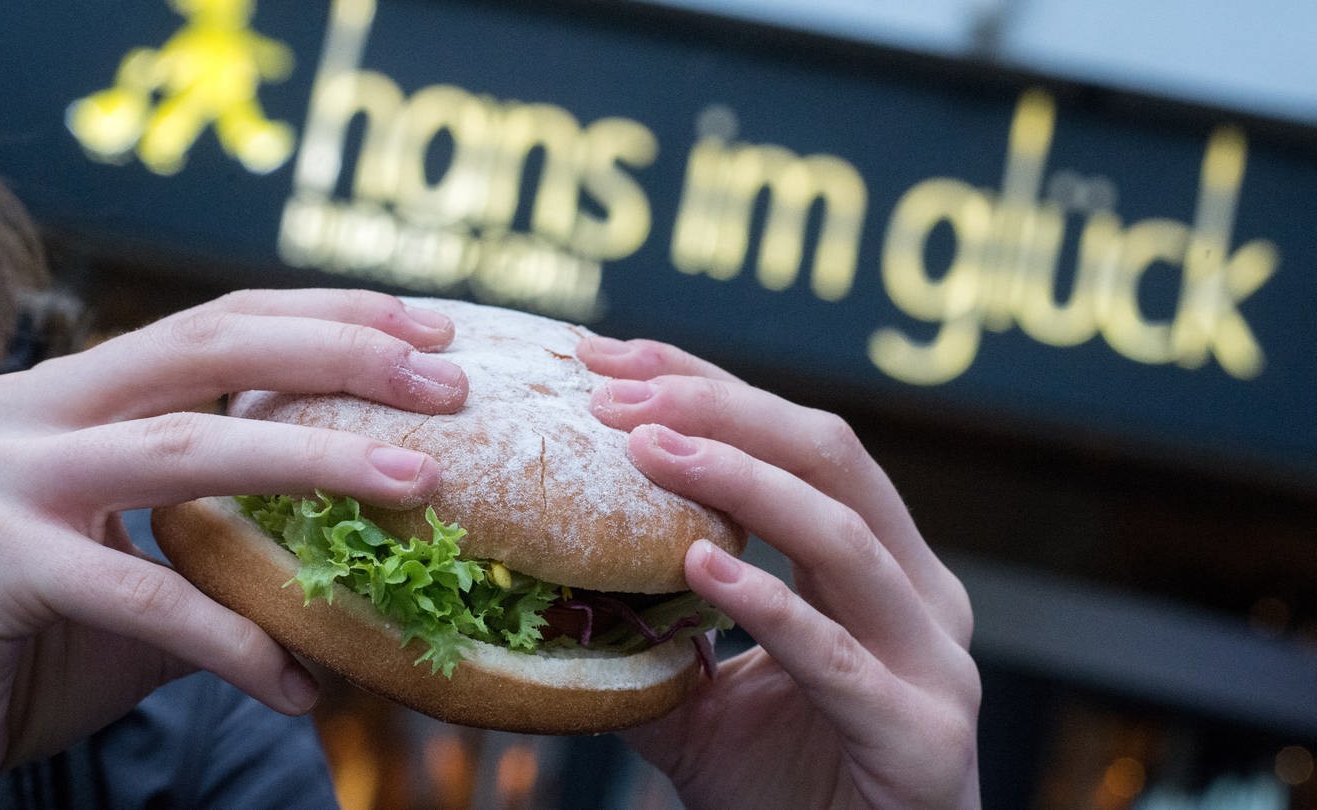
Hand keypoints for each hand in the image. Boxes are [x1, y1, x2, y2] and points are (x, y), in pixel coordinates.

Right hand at [0, 290, 467, 806]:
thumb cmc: (31, 636)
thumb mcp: (145, 565)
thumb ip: (233, 538)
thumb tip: (372, 541)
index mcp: (75, 390)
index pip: (219, 322)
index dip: (328, 315)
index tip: (429, 329)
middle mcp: (34, 409)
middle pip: (210, 346)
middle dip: (341, 354)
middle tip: (448, 381)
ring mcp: (4, 480)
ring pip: (188, 447)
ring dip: (317, 463)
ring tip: (420, 484)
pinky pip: (146, 599)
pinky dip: (234, 642)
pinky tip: (299, 683)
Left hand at [578, 336, 980, 808]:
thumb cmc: (789, 791)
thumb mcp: (705, 699)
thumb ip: (650, 636)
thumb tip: (551, 584)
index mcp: (879, 565)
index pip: (797, 441)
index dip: (708, 387)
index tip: (610, 356)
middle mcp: (920, 594)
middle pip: (830, 457)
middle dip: (720, 408)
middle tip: (614, 388)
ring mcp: (934, 661)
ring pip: (844, 535)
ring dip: (740, 480)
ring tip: (647, 450)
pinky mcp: (922, 734)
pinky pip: (837, 656)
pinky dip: (768, 604)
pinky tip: (699, 568)